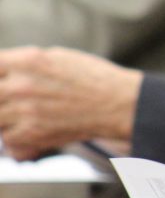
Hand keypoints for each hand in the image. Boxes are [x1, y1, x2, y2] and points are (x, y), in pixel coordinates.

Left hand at [0, 47, 141, 158]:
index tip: (5, 80)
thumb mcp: (58, 57)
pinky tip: (30, 130)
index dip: (0, 74)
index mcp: (28, 61)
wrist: (120, 104)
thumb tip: (6, 71)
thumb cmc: (95, 79)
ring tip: (22, 114)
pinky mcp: (33, 134)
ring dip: (5, 117)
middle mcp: (21, 85)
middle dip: (3, 97)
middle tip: (15, 99)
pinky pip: (8, 140)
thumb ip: (25, 64)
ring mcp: (25, 111)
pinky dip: (16, 137)